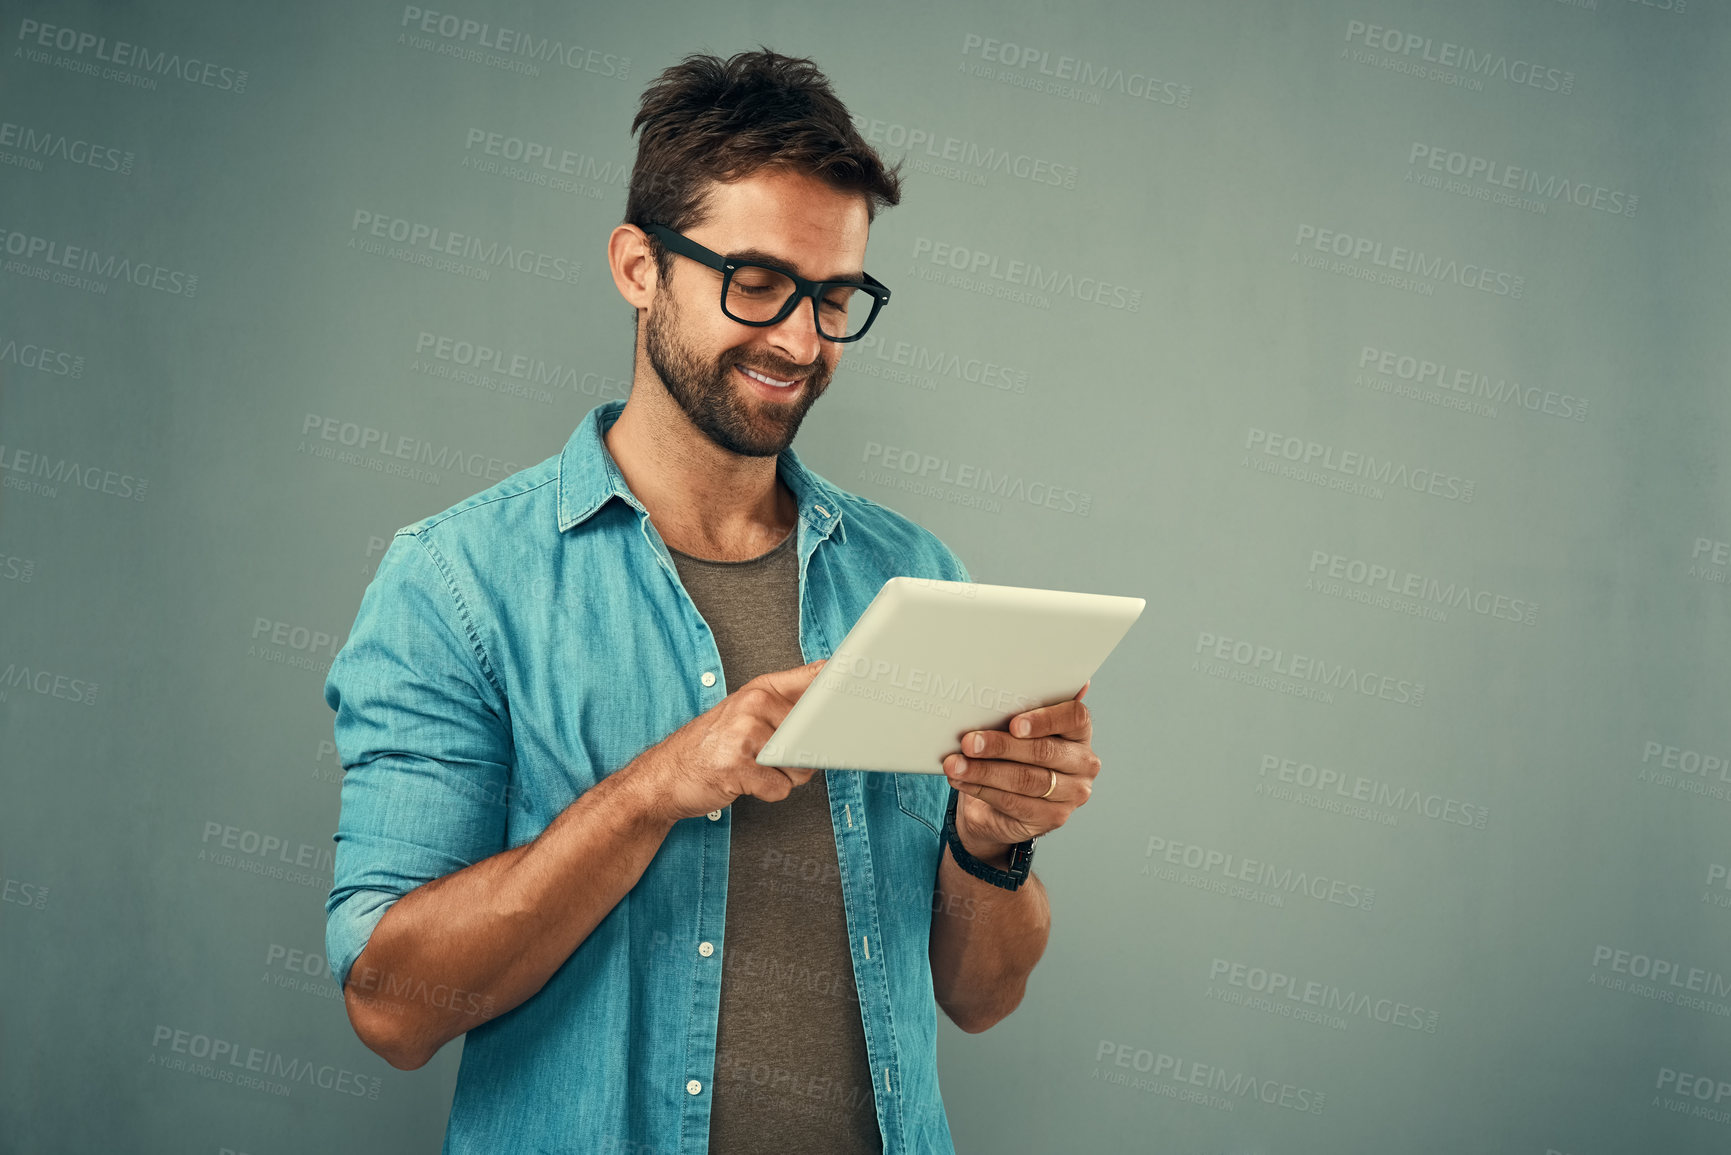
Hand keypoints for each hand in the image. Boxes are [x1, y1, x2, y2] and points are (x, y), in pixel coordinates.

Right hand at [626, 660, 827, 822]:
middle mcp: (754, 705)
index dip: (844, 687)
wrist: (664, 775)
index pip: (816, 677)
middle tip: (776, 756)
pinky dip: (768, 792)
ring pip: (801, 764)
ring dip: (786, 776)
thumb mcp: (745, 711)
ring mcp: (745, 734)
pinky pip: (780, 787)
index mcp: (760, 688)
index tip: (863, 692)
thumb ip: (787, 704)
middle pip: (815, 732)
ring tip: (756, 768)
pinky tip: (745, 782)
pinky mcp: (738, 766)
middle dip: (807, 754)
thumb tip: (834, 702)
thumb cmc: (710, 746)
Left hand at [941, 682, 1099, 861]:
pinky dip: (982, 790)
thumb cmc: (1011, 756)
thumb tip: (999, 682)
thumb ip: (1016, 712)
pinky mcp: (1053, 818)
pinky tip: (962, 780)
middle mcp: (1083, 762)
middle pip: (1044, 751)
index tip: (1014, 724)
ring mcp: (1072, 794)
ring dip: (985, 771)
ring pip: (1026, 780)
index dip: (1045, 719)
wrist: (1002, 806)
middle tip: (968, 742)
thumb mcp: (1015, 731)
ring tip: (956, 764)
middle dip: (1001, 746)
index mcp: (1080, 731)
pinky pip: (1014, 802)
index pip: (1076, 717)